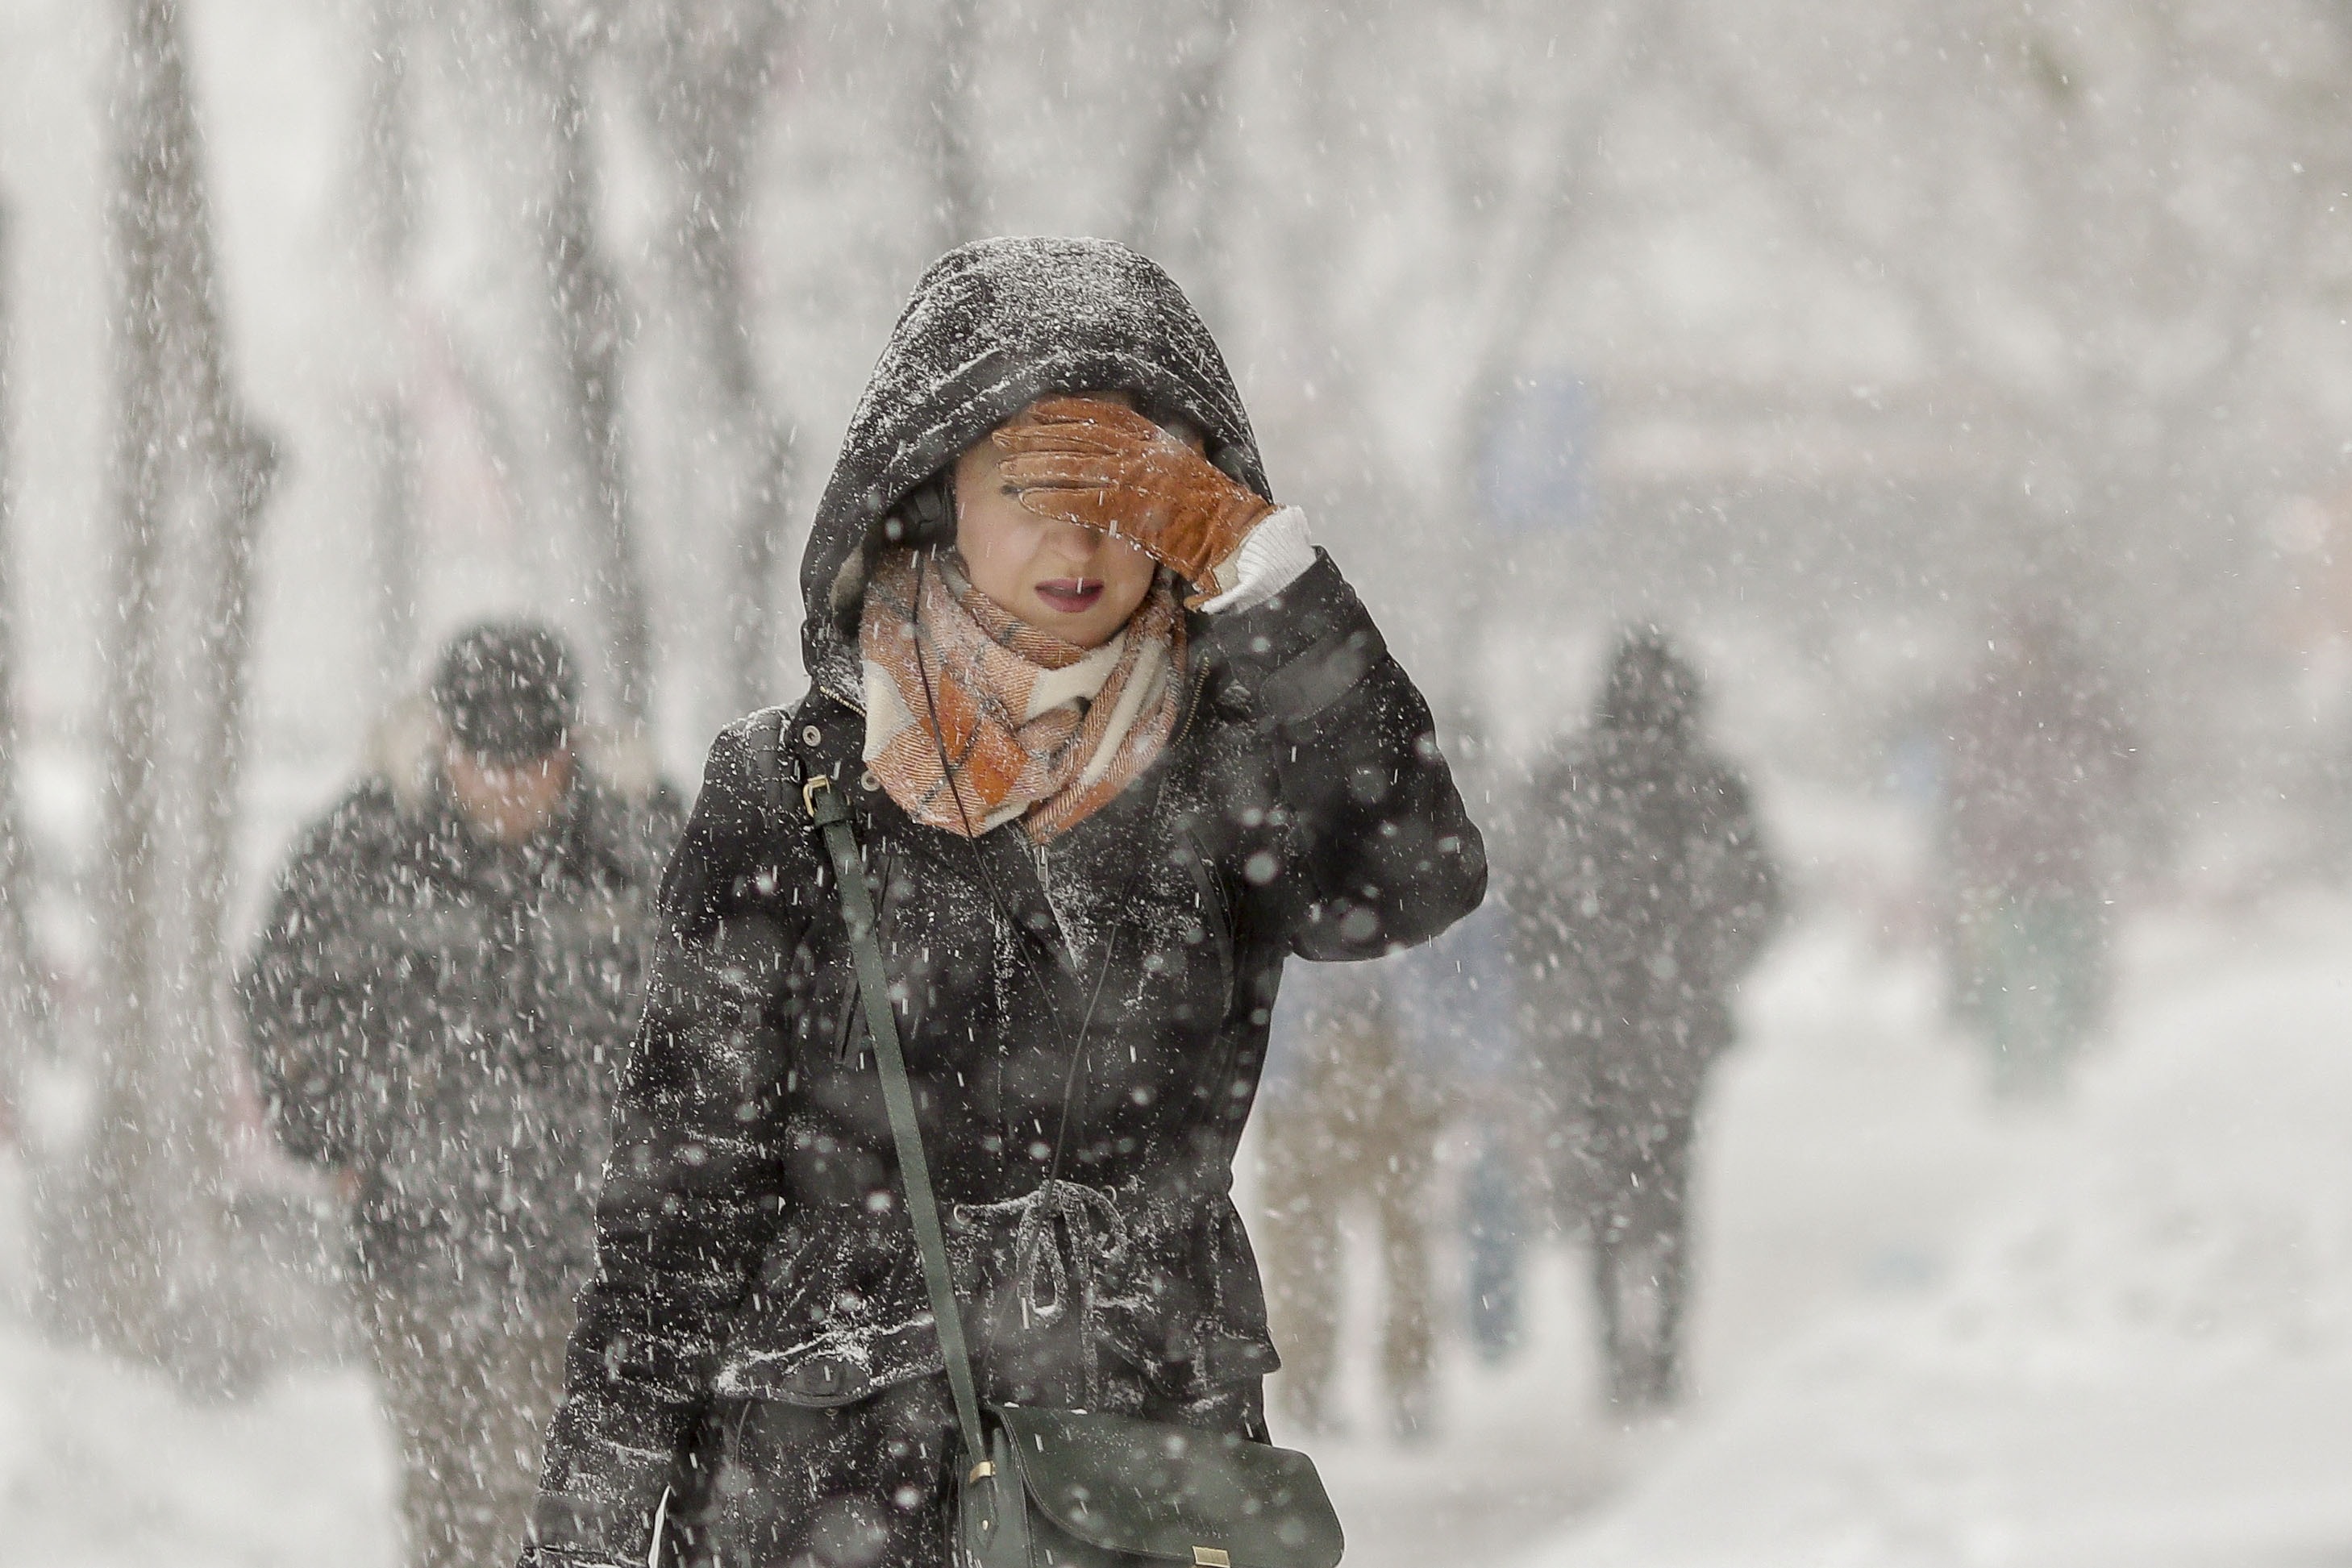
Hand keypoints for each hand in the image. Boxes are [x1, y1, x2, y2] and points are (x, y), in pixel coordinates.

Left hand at [993, 396, 1275, 599]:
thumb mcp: (1188, 461)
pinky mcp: (1129, 511)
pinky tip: (1028, 502)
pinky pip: (1080, 503)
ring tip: (1007, 470)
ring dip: (1035, 467)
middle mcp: (1140, 451)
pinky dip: (1052, 502)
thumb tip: (1153, 431)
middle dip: (1035, 436)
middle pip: (1076, 436)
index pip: (1099, 414)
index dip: (1064, 410)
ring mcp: (1134, 479)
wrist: (1233, 533)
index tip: (1035, 409)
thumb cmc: (1211, 504)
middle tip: (1002, 438)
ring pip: (1072, 467)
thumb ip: (1165, 444)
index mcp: (1152, 436)